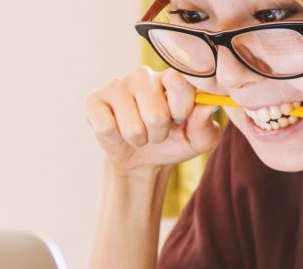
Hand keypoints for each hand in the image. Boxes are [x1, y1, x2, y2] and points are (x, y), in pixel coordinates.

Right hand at [85, 66, 220, 173]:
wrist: (143, 159)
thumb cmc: (175, 142)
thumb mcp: (199, 139)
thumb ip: (206, 124)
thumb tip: (208, 106)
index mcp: (172, 78)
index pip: (179, 83)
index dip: (182, 109)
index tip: (180, 119)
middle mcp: (144, 75)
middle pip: (156, 114)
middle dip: (159, 134)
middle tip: (157, 132)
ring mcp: (117, 85)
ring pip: (132, 126)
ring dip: (139, 139)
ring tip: (140, 133)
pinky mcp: (94, 100)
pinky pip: (107, 128)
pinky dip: (116, 139)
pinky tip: (118, 131)